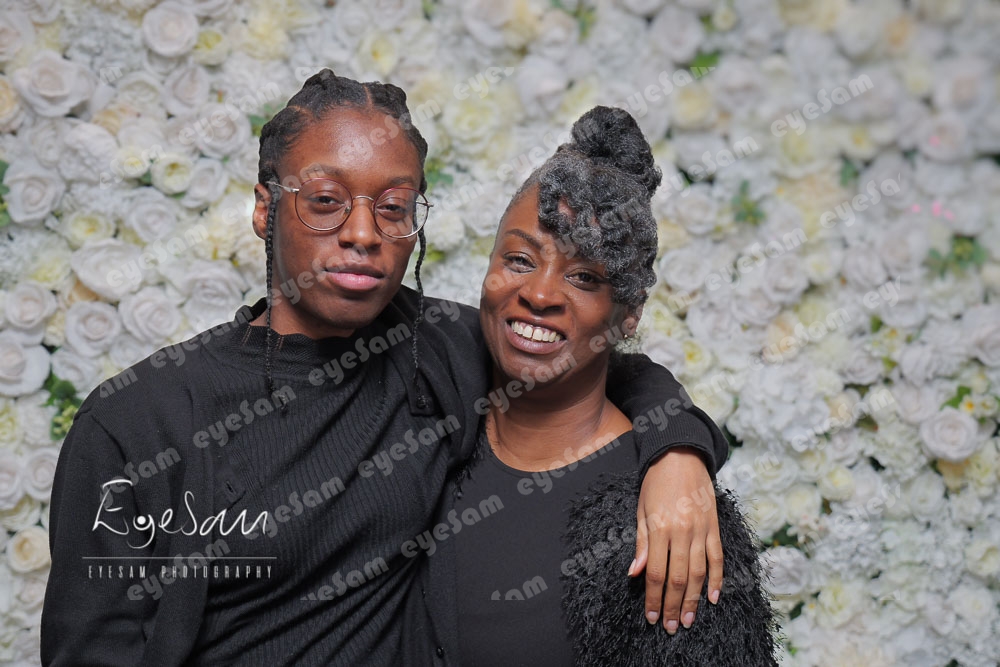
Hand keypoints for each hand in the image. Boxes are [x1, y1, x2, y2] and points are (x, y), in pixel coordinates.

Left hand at [630, 446, 722, 633]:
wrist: (681, 456)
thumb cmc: (656, 484)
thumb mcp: (641, 510)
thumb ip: (641, 543)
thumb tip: (634, 573)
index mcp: (660, 528)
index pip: (655, 572)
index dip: (652, 597)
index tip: (650, 616)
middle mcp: (682, 532)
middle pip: (677, 578)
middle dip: (672, 605)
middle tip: (669, 627)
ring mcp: (701, 530)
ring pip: (699, 573)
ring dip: (693, 600)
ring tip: (687, 620)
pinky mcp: (714, 527)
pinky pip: (718, 558)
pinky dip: (717, 579)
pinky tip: (714, 598)